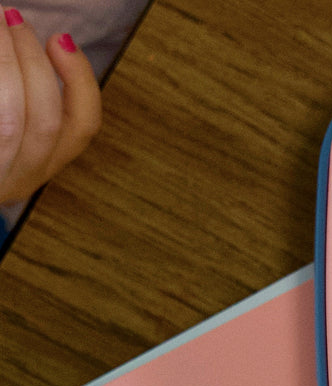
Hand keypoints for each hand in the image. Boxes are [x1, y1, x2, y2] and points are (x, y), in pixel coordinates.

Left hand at [1, 8, 101, 204]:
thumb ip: (26, 96)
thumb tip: (33, 45)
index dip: (81, 81)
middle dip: (36, 64)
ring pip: (13, 123)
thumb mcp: (7, 130)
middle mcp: (21, 178)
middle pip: (49, 123)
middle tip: (14, 19)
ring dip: (7, 65)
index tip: (60, 38)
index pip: (83, 126)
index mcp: (39, 166)